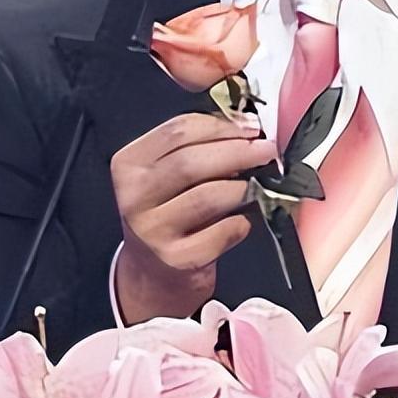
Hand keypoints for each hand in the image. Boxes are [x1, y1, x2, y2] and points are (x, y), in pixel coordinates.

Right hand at [110, 112, 276, 322]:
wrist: (154, 273)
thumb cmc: (169, 211)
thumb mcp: (168, 174)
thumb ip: (198, 147)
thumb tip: (246, 126)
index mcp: (129, 164)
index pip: (177, 131)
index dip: (221, 125)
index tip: (251, 125)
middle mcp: (134, 197)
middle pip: (191, 162)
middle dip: (237, 151)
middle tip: (267, 149)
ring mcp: (153, 231)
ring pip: (207, 195)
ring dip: (242, 186)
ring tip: (260, 182)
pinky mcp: (177, 260)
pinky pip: (222, 231)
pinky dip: (242, 221)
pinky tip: (245, 218)